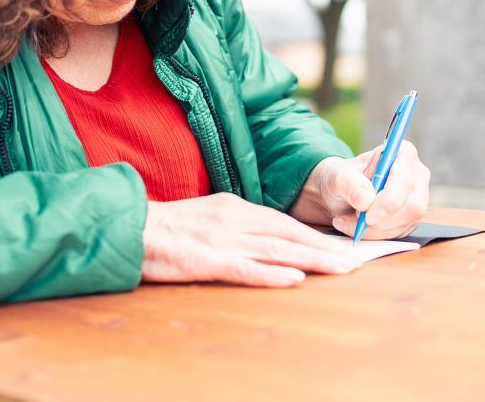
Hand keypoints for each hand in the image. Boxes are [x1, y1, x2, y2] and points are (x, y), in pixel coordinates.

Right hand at [141, 193, 361, 287]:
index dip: (315, 236)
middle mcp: (231, 219)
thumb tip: (267, 240)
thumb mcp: (206, 215)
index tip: (342, 249)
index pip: (283, 222)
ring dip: (311, 259)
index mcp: (233, 207)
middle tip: (357, 262)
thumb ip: (236, 225)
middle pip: (287, 234)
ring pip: (274, 249)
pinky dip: (270, 274)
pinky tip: (294, 279)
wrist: (127, 225)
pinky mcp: (202, 259)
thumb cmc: (165, 227)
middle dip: (325, 248)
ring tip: (340, 270)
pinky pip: (242, 268)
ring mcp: (218, 239)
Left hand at [289, 141, 429, 239]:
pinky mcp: (409, 218)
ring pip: (406, 223)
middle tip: (355, 218)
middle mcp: (416, 176)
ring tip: (348, 221)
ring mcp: (416, 198)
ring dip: (374, 229)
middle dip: (382, 218)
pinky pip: (398, 233)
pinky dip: (374, 234)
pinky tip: (356, 227)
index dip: (389, 200)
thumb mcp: (337, 175)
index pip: (406, 180)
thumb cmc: (341, 177)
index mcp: (402, 153)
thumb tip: (367, 200)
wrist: (337, 193)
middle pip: (413, 206)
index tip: (367, 213)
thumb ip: (349, 183)